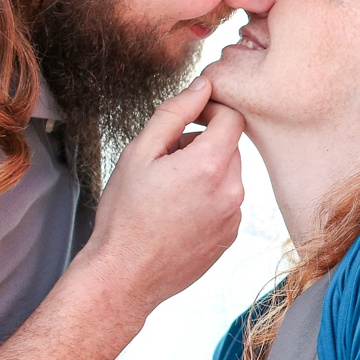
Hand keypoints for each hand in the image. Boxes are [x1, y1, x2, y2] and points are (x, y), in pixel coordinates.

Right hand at [83, 76, 245, 316]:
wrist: (126, 274)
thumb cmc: (125, 214)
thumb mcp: (140, 153)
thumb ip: (175, 113)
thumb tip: (203, 85)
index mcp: (209, 165)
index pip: (232, 118)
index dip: (211, 110)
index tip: (190, 119)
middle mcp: (231, 191)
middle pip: (231, 145)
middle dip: (204, 142)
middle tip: (167, 159)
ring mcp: (234, 215)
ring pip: (230, 173)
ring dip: (207, 170)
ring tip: (169, 188)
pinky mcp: (232, 234)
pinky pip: (228, 200)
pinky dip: (209, 196)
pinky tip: (179, 211)